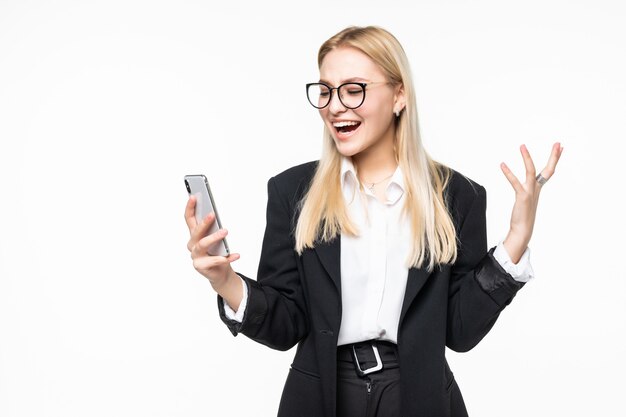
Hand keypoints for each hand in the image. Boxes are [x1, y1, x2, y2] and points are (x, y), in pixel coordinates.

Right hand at [184, 196, 242, 307]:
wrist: (219, 273)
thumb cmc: (217, 252)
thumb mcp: (216, 238)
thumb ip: (214, 228)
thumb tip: (215, 215)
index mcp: (195, 235)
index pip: (189, 218)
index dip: (190, 207)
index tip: (194, 196)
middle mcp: (192, 244)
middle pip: (196, 231)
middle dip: (204, 222)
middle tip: (212, 214)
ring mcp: (195, 256)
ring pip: (202, 244)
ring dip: (214, 237)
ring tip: (225, 231)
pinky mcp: (201, 267)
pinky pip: (215, 260)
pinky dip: (227, 257)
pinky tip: (236, 254)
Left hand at [500, 142, 563, 262]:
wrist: (522, 229)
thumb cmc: (523, 215)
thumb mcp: (528, 199)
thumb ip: (529, 190)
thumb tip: (529, 186)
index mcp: (538, 188)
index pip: (549, 171)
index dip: (554, 159)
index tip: (560, 147)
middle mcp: (536, 189)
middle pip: (548, 170)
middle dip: (553, 156)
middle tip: (558, 143)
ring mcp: (530, 192)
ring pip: (530, 171)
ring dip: (527, 158)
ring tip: (522, 146)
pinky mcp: (522, 197)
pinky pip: (515, 182)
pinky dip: (508, 173)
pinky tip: (502, 165)